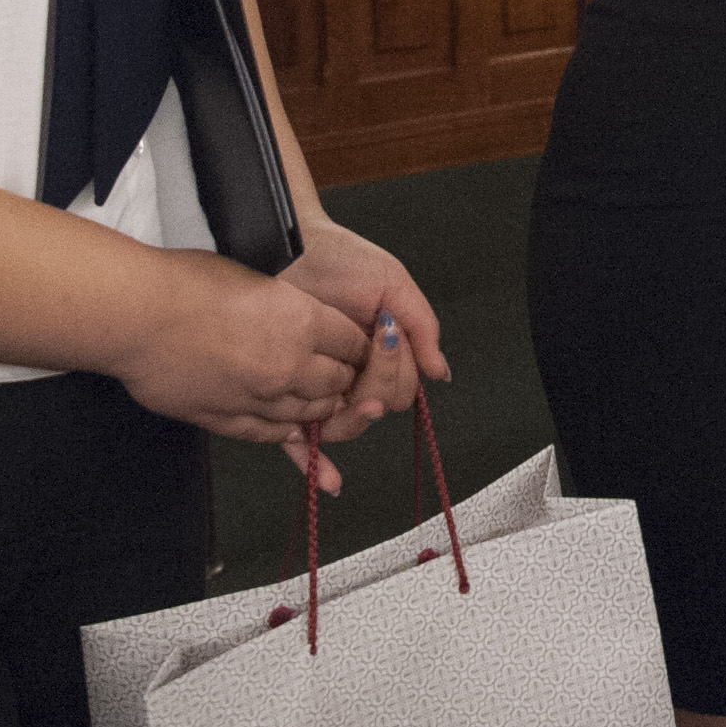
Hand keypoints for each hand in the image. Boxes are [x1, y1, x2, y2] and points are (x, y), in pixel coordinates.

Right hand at [114, 256, 376, 469]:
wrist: (136, 313)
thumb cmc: (184, 283)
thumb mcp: (256, 277)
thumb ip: (290, 305)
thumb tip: (307, 319)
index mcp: (301, 320)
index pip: (354, 343)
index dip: (358, 345)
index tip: (357, 346)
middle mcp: (288, 363)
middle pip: (339, 382)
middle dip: (344, 377)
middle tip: (341, 374)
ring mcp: (259, 397)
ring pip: (311, 413)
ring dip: (320, 406)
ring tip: (321, 399)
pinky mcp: (228, 419)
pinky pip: (272, 435)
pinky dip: (287, 432)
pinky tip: (291, 427)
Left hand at [275, 217, 450, 483]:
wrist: (284, 245)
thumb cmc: (336, 256)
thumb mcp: (392, 283)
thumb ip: (423, 326)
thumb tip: (441, 373)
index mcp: (381, 351)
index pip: (403, 388)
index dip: (398, 369)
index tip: (388, 334)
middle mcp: (352, 371)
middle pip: (378, 409)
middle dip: (377, 384)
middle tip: (369, 348)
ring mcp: (320, 384)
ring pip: (347, 425)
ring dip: (352, 413)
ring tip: (346, 385)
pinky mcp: (287, 393)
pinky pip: (302, 440)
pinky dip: (316, 464)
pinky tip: (329, 481)